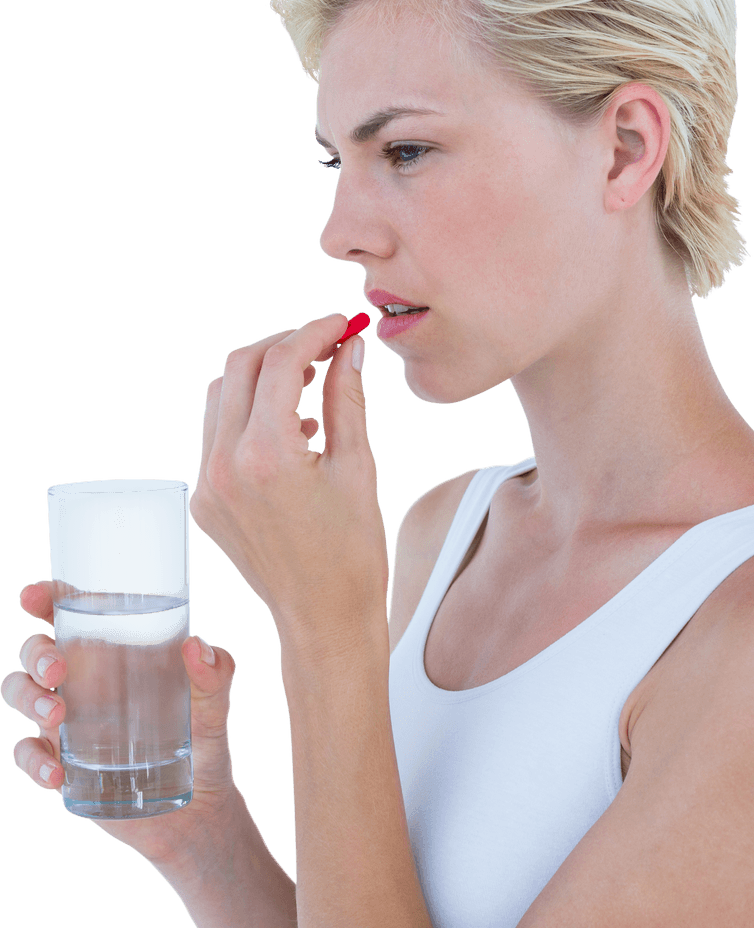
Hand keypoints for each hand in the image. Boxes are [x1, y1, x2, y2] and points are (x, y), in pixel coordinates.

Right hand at [3, 580, 242, 872]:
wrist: (197, 809)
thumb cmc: (204, 740)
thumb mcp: (214, 706)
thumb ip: (215, 675)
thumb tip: (197, 648)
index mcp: (118, 652)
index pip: (76, 614)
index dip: (50, 598)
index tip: (33, 596)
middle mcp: (87, 679)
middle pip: (38, 650)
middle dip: (36, 652)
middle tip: (58, 668)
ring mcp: (70, 720)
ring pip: (22, 692)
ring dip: (28, 698)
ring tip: (58, 715)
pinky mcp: (62, 761)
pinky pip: (28, 753)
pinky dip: (33, 761)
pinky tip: (57, 773)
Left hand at [189, 313, 388, 639]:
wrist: (323, 620)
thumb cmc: (353, 553)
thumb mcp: (358, 468)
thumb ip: (346, 398)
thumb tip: (349, 348)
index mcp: (267, 457)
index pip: (281, 363)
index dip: (314, 332)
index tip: (340, 324)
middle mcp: (224, 467)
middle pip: (240, 367)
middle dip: (284, 345)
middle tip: (325, 345)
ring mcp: (207, 486)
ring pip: (222, 396)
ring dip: (262, 376)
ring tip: (310, 381)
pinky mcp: (205, 501)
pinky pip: (217, 434)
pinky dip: (250, 413)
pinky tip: (291, 425)